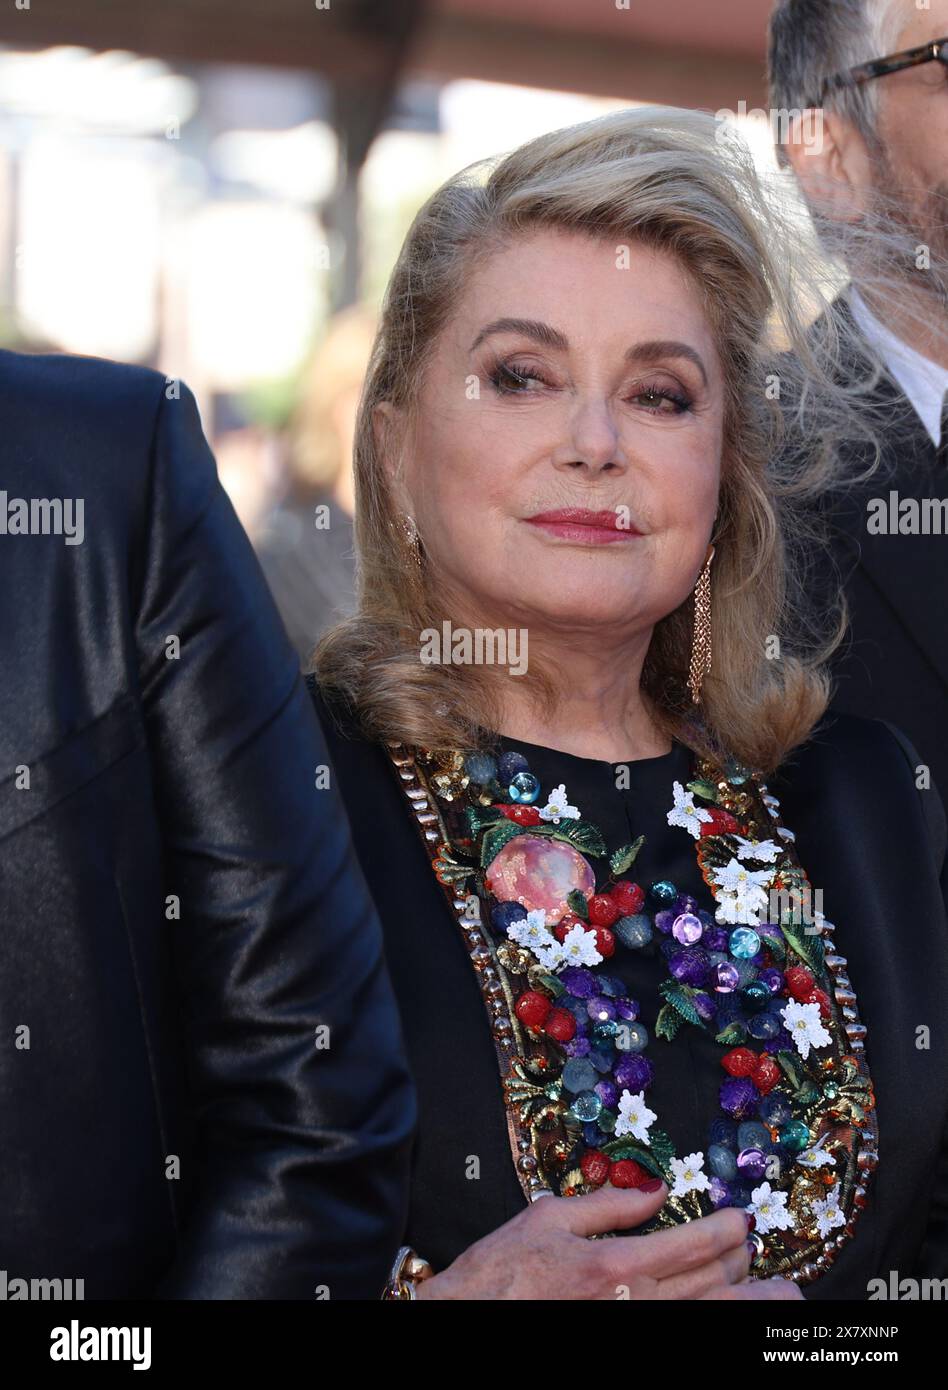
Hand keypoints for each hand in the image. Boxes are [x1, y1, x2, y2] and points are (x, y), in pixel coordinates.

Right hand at [414, 1181, 803, 1299]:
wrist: (469, 1319)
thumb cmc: (501, 1274)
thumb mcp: (549, 1218)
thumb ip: (608, 1204)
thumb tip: (653, 1192)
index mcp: (617, 1266)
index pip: (693, 1244)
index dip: (728, 1229)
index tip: (742, 1219)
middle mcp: (635, 1306)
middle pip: (713, 1286)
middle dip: (745, 1266)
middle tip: (756, 1251)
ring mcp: (636, 1333)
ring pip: (708, 1318)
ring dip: (750, 1306)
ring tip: (781, 1298)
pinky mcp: (626, 1346)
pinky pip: (683, 1336)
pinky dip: (714, 1324)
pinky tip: (729, 1313)